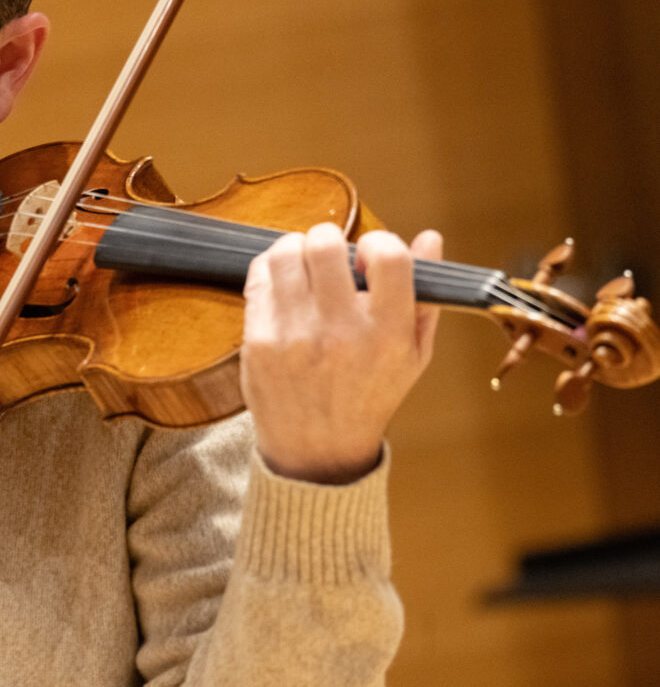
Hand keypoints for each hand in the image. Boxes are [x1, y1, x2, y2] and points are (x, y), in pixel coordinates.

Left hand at [240, 223, 442, 483]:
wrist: (317, 451)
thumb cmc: (369, 397)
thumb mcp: (414, 355)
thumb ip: (425, 296)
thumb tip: (429, 237)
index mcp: (388, 334)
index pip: (388, 256)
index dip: (378, 242)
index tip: (369, 256)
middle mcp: (341, 333)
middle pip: (326, 244)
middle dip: (328, 238)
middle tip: (329, 255)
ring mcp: (295, 336)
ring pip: (285, 253)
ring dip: (296, 249)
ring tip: (304, 266)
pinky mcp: (259, 340)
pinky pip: (259, 278)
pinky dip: (271, 271)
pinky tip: (284, 285)